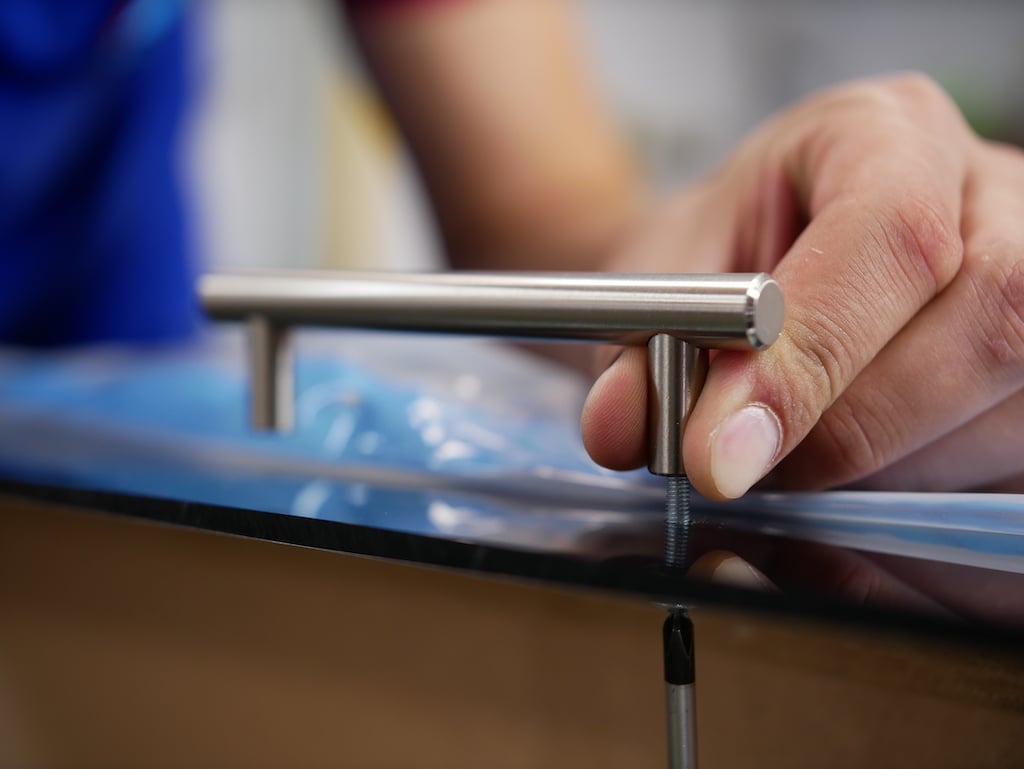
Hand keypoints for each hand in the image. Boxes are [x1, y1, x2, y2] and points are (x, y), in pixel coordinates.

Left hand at [582, 74, 1023, 497]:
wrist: (746, 264)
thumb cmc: (715, 258)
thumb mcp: (662, 281)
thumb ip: (643, 352)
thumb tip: (625, 425)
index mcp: (887, 133)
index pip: (892, 236)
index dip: (812, 357)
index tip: (718, 451)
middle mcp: (993, 195)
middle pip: (984, 329)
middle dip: (846, 432)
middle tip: (744, 464)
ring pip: (1003, 417)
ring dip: (879, 473)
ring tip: (792, 453)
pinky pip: (1006, 466)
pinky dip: (920, 493)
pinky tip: (854, 470)